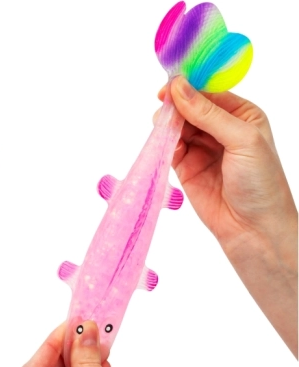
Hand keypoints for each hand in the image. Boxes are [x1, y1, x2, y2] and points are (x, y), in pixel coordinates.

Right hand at [158, 77, 297, 355]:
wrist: (251, 228)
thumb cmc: (260, 182)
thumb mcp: (241, 139)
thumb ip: (207, 113)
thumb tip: (179, 88)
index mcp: (241, 115)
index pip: (210, 91)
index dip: (190, 85)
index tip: (170, 82)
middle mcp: (220, 129)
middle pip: (190, 107)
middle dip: (176, 105)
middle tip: (162, 104)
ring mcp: (201, 148)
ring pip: (177, 127)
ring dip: (168, 125)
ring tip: (163, 128)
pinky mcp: (185, 168)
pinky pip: (169, 148)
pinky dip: (163, 144)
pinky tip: (163, 144)